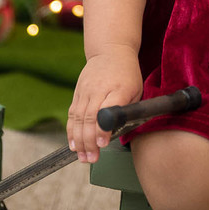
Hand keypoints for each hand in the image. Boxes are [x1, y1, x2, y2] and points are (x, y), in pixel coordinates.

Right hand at [67, 46, 142, 162]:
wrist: (110, 50)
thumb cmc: (127, 74)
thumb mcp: (136, 89)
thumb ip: (129, 109)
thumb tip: (120, 133)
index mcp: (119, 88)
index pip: (108, 109)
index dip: (103, 128)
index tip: (102, 143)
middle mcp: (99, 89)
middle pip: (90, 117)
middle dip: (89, 141)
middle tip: (92, 159)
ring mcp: (86, 91)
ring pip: (79, 118)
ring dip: (79, 140)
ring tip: (83, 158)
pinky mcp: (78, 93)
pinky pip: (72, 114)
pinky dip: (72, 131)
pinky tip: (74, 145)